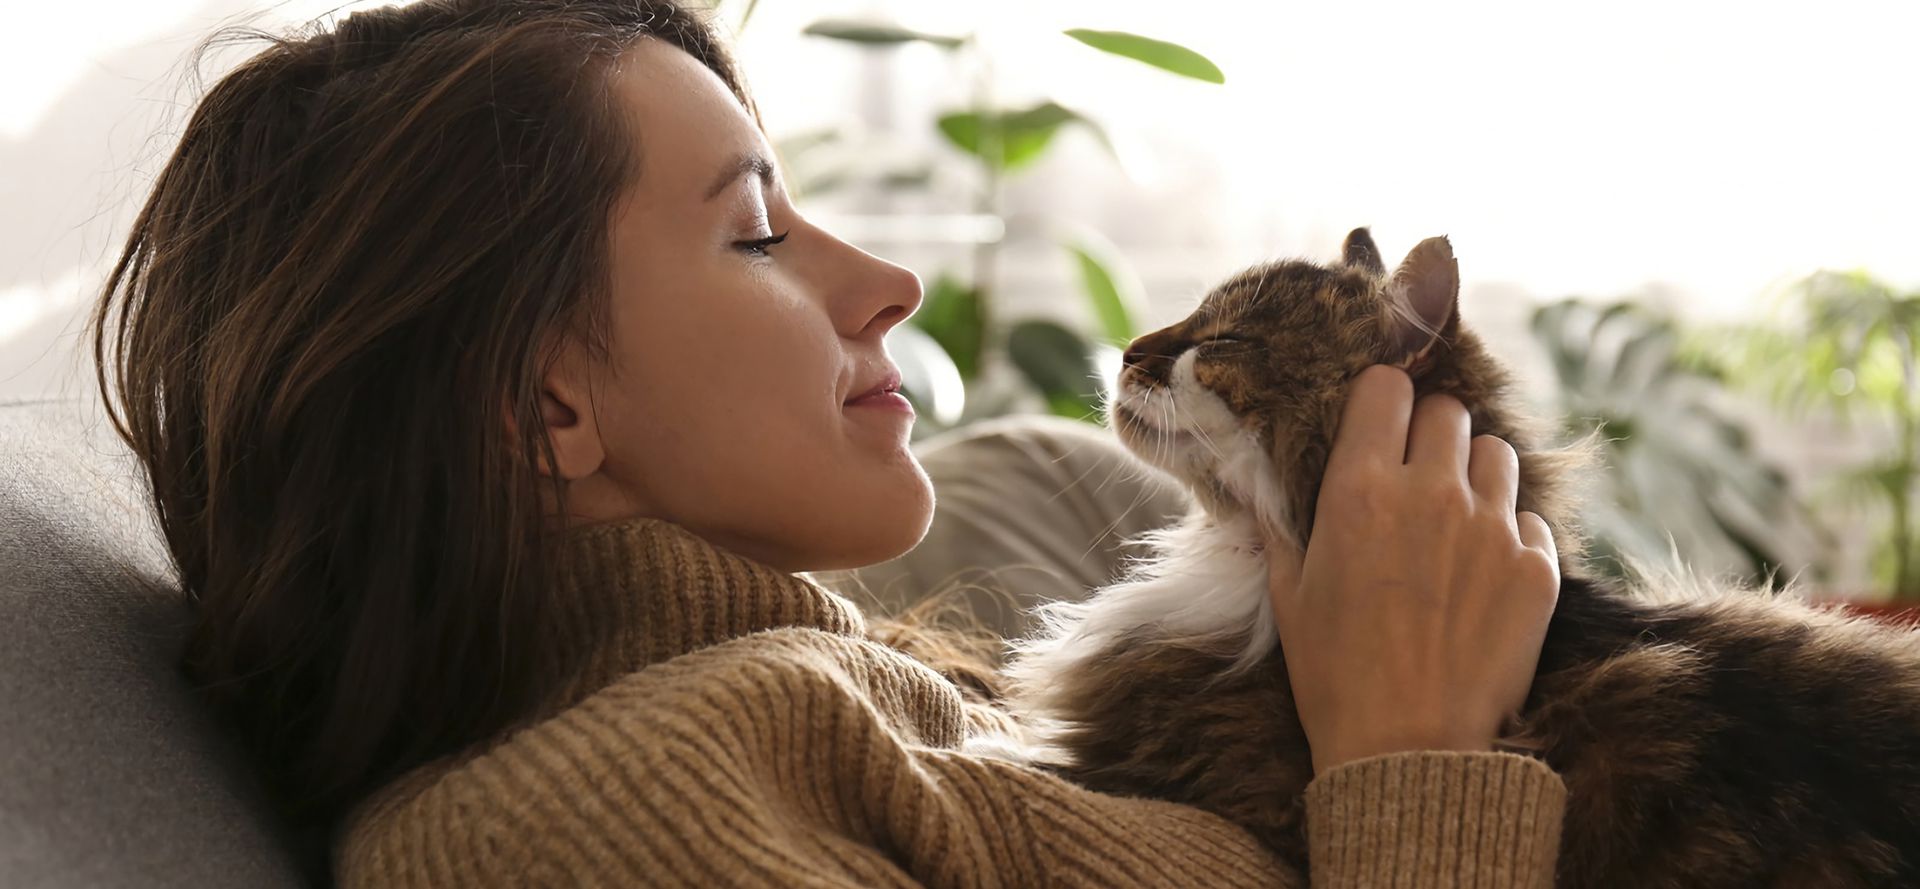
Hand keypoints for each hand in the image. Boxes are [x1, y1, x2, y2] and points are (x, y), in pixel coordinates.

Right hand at [1262, 364, 1559, 774]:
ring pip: (1497, 453)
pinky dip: (1510, 535)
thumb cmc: (1334, 676)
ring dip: (1476, 475)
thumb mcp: (1288, 595)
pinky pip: (1530, 519)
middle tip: (1416, 475)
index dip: (1381, 400)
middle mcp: (1431, 494)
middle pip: (1447, 411)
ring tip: (1455, 520)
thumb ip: (1281, 525)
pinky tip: (1483, 575)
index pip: (1386, 387)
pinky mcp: (1538, 567)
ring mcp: (1491, 528)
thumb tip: (1256, 482)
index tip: (1378, 423)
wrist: (1408, 752)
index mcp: (1359, 490)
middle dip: (1429, 433)